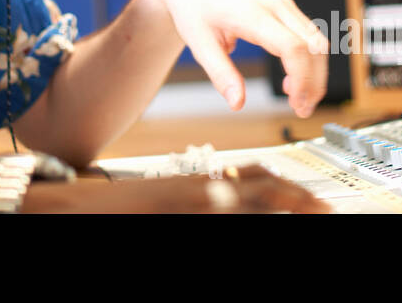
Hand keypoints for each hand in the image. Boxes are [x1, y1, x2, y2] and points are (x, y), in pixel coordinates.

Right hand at [19, 164, 329, 212]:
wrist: (76, 209)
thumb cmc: (119, 205)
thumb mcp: (167, 192)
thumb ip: (201, 194)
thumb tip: (232, 198)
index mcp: (197, 181)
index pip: (253, 174)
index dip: (287, 185)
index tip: (313, 196)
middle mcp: (200, 194)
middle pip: (262, 191)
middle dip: (298, 200)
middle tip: (325, 210)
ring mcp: (192, 210)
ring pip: (250, 211)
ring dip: (279, 213)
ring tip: (308, 217)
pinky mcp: (179, 222)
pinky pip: (226, 227)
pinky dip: (250, 226)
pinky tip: (263, 227)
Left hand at [151, 0, 327, 115]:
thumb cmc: (194, 6)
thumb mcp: (198, 43)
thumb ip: (220, 74)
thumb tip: (237, 103)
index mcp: (251, 13)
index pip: (292, 47)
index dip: (301, 78)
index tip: (296, 104)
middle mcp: (274, 4)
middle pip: (313, 46)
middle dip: (314, 82)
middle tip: (302, 110)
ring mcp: (282, 2)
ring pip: (316, 40)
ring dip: (315, 72)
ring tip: (298, 100)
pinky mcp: (284, 5)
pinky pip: (308, 34)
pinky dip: (309, 59)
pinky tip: (292, 79)